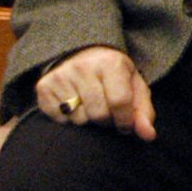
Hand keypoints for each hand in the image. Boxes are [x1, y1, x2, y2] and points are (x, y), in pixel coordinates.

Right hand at [37, 46, 154, 138]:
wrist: (82, 54)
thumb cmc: (114, 75)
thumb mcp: (134, 87)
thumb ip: (143, 112)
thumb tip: (148, 136)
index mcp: (111, 63)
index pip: (119, 102)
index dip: (125, 120)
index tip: (126, 125)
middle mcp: (84, 67)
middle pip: (98, 114)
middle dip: (106, 120)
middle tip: (107, 112)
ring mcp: (61, 76)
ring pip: (78, 119)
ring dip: (87, 120)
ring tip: (91, 105)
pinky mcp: (43, 87)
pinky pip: (59, 119)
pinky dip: (69, 119)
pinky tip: (74, 104)